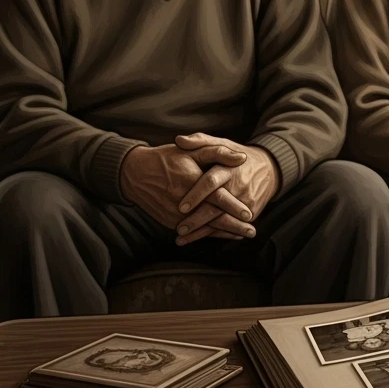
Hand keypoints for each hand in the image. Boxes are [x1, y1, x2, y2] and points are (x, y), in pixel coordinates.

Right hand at [118, 141, 246, 230]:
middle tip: (252, 232)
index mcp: (192, 183)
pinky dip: (207, 233)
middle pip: (214, 218)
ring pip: (204, 228)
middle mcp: (185, 203)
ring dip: (223, 233)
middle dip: (234, 227)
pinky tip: (220, 234)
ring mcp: (176, 216)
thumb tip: (242, 157)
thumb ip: (218, 153)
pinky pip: (192, 231)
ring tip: (241, 236)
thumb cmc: (167, 158)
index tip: (249, 214)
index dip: (234, 207)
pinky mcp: (170, 222)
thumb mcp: (192, 151)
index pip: (217, 198)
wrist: (136, 174)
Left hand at [174, 133, 280, 245]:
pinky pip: (231, 226)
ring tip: (181, 238)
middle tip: (180, 228)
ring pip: (221, 220)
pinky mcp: (250, 213)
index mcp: (229, 168)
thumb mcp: (222, 143)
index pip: (211, 181)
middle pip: (216, 206)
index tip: (181, 206)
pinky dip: (215, 234)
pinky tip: (198, 239)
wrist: (269, 169)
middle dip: (197, 219)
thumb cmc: (238, 156)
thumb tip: (178, 140)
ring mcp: (245, 202)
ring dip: (202, 231)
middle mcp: (238, 186)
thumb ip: (200, 141)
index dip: (196, 194)